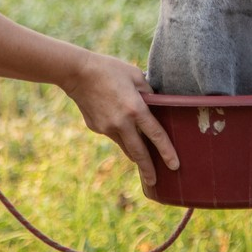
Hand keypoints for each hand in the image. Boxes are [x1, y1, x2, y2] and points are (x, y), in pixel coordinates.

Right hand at [62, 52, 179, 185]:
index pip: (156, 135)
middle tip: (154, 181)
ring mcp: (107, 128)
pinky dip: (119, 133)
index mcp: (135, 109)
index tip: (174, 165)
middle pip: (139, 152)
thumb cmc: (109, 69)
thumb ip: (148, 90)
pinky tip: (116, 121)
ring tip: (142, 162)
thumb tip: (156, 101)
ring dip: (134, 154)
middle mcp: (122, 123)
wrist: (78, 73)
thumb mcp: (135, 75)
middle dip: (148, 169)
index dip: (166, 152)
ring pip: (125, 146)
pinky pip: (112, 134)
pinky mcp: (96, 127)